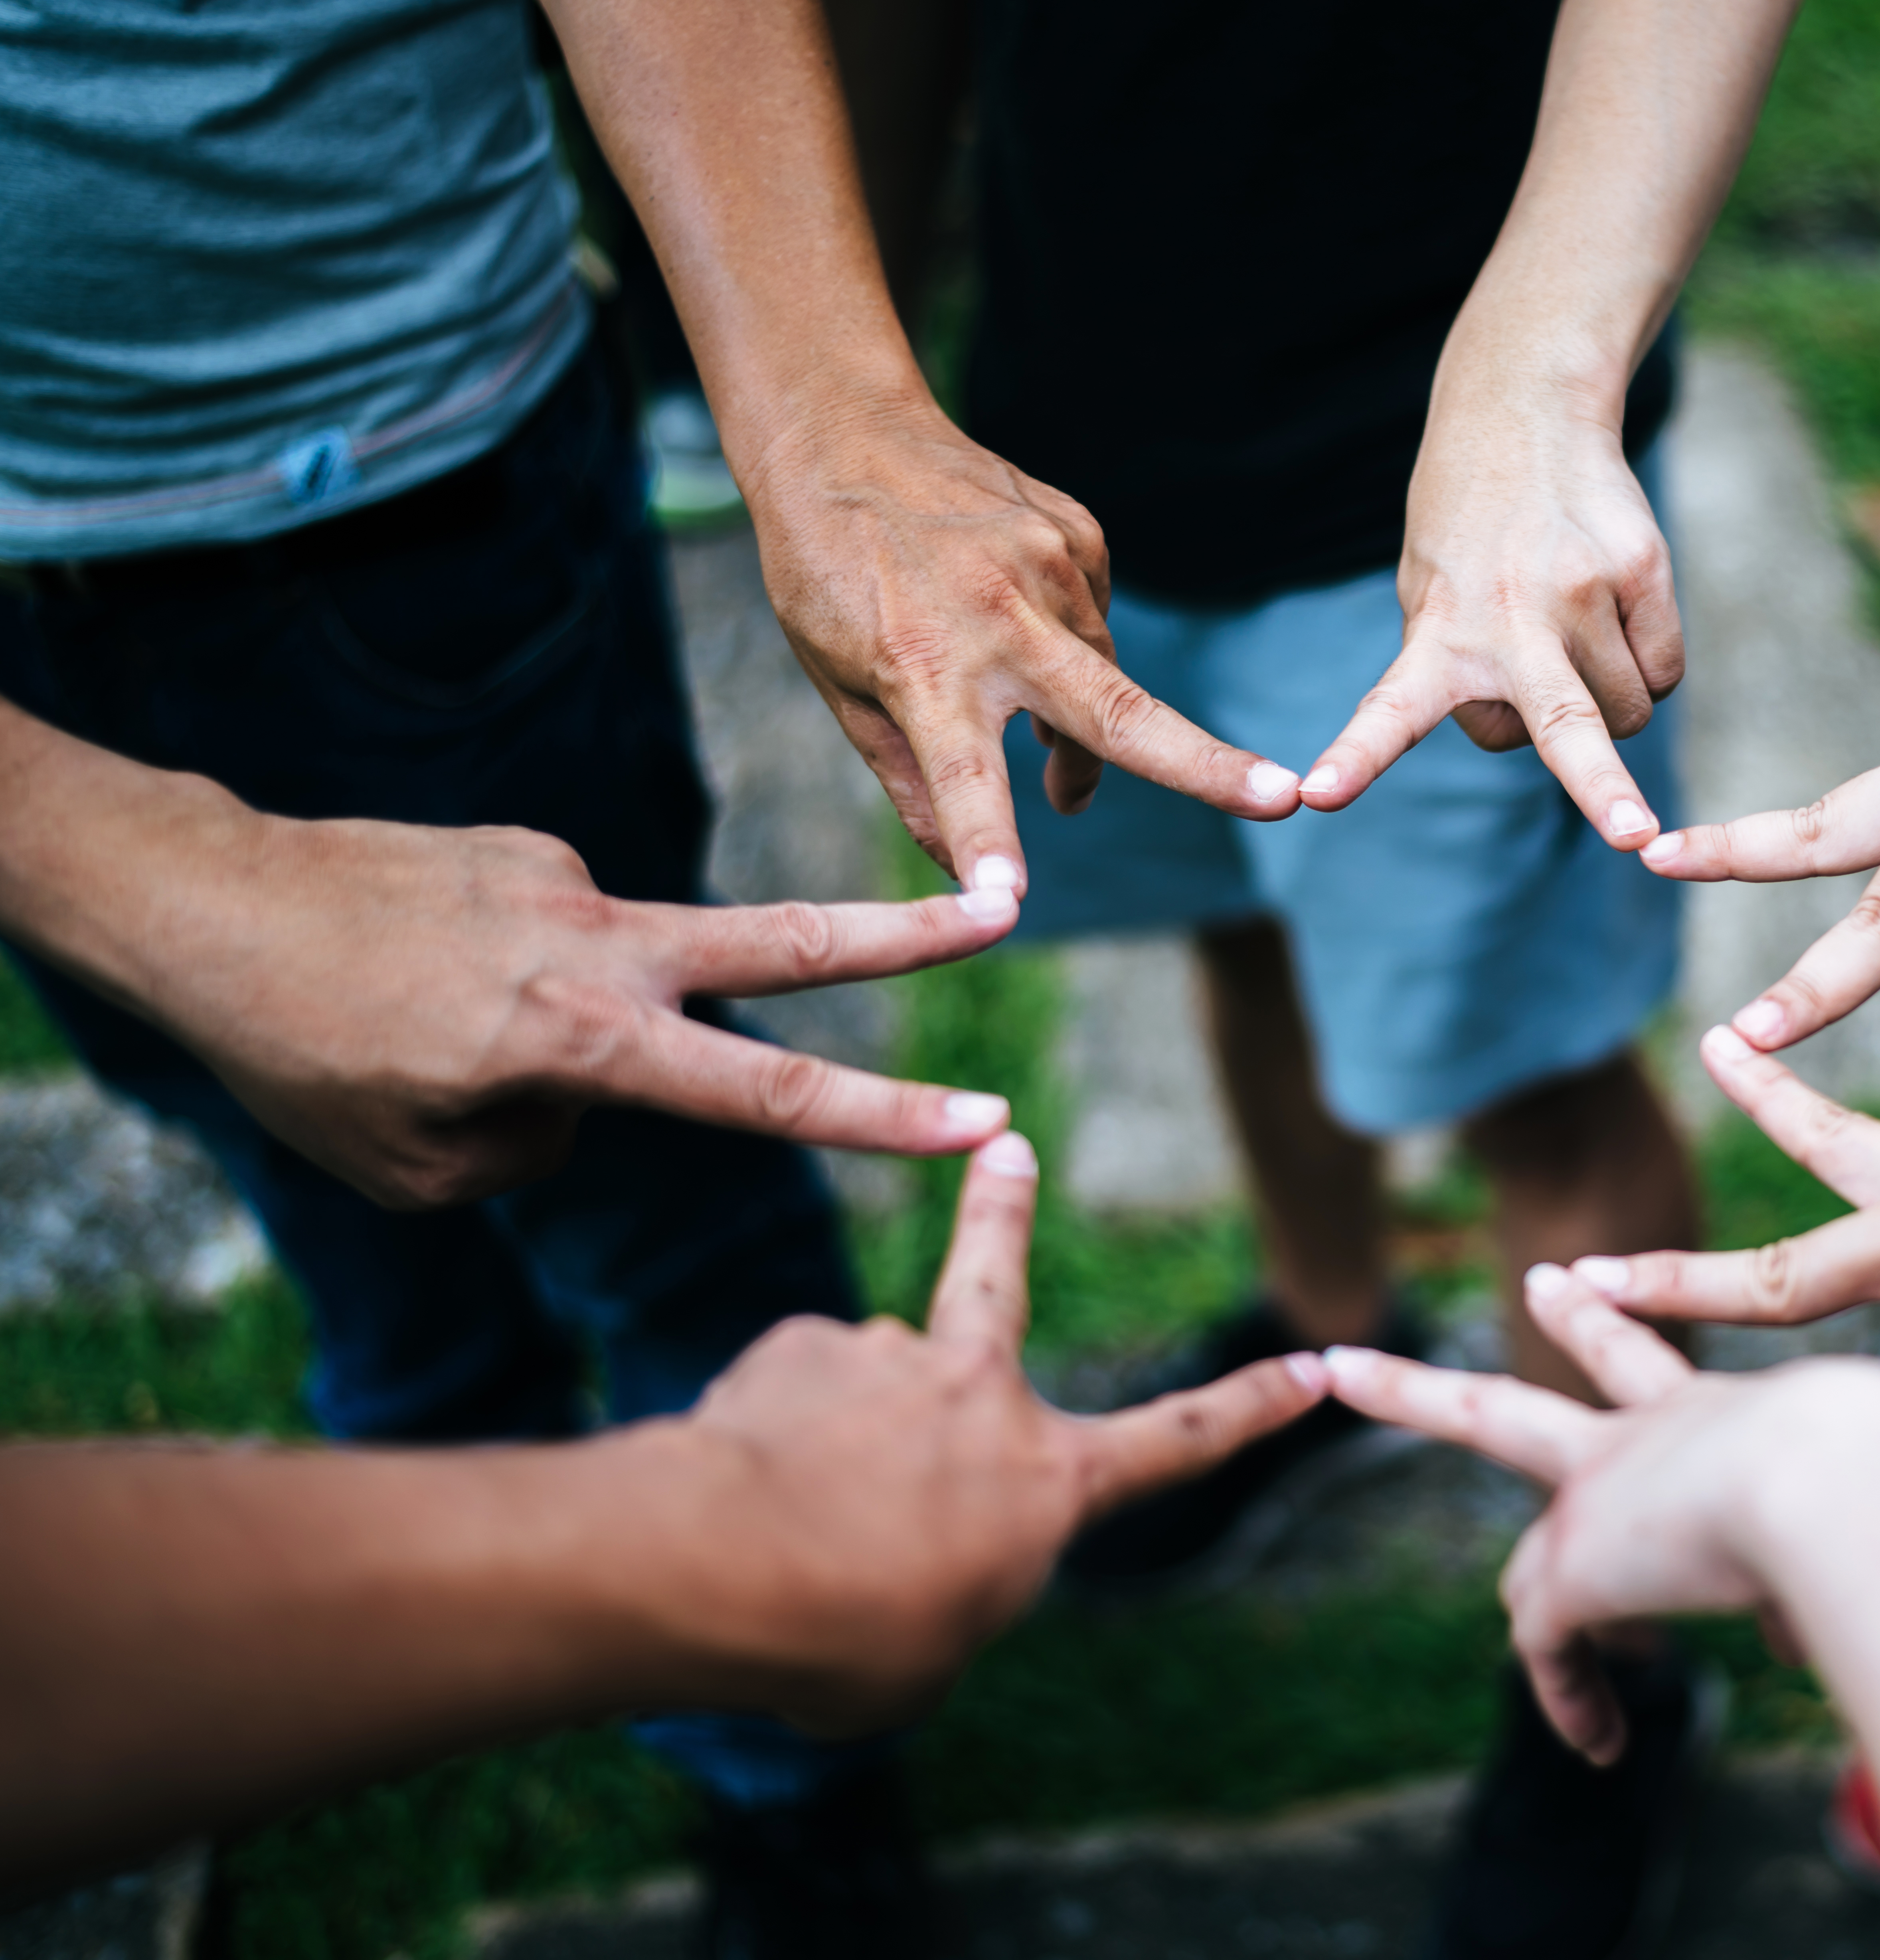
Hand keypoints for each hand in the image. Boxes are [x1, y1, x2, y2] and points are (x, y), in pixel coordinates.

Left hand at [139, 808, 1017, 1208]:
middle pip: (790, 943)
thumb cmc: (307, 1056)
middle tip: (1002, 909)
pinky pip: (556, 940)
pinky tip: (427, 970)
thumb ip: (541, 1147)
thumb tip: (587, 1098)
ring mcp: (569, 878)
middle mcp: (597, 947)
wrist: (210, 905)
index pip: (769, 1093)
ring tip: (421, 1018)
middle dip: (907, 933)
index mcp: (578, 1043)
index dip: (889, 1119)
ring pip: (621, 978)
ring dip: (561, 1021)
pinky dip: (511, 976)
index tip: (987, 1124)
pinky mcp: (533, 845)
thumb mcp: (422, 1167)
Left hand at [657, 1132, 1328, 1735]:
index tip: (1314, 1366)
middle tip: (1006, 1145)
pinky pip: (781, 1401)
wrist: (724, 1568)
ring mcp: (888, 1355)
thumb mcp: (927, 1652)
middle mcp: (980, 1394)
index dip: (1255, 1409)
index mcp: (1047, 1482)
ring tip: (777, 1509)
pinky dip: (762, 1440)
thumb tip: (899, 1537)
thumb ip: (944, 1586)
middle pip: (1000, 1276)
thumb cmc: (843, 1636)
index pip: (1179, 1442)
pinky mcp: (797, 1345)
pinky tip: (732, 1485)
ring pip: (862, 1390)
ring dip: (827, 1436)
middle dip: (1007, 1206)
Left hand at [747, 394, 1303, 897]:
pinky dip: (1070, 642)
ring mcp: (1049, 565)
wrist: (841, 428)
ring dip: (1086, 721)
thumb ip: (908, 778)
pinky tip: (1018, 618)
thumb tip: (963, 873)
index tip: (1003, 906)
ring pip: (1106, 676)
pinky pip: (1095, 617)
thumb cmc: (825, 571)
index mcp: (923, 667)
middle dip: (1206, 765)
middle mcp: (998, 616)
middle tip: (1283, 800)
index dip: (987, 844)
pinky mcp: (1078, 532)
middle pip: (1117, 711)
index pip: (960, 777)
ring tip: (1039, 732)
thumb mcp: (841, 684)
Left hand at [1301, 380, 1678, 847]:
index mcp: (1439, 632)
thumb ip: (1452, 672)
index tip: (1316, 795)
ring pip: (1624, 714)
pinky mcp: (1642, 569)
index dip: (1357, 758)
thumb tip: (1530, 738)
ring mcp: (1583, 592)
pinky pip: (1664, 670)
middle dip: (1602, 792)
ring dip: (1607, 703)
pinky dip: (1646, 664)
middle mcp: (1511, 618)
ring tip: (1575, 637)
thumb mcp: (1426, 592)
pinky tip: (1615, 614)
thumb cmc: (1470, 531)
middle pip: (1565, 724)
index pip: (1388, 709)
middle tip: (1633, 836)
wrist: (1527, 414)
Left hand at [1323, 1271, 1879, 1762]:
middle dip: (1442, 1376)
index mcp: (1722, 1418)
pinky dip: (1570, 1699)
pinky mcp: (1577, 1565)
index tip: (1572, 1291)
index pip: (1652, 1372)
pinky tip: (1599, 1743)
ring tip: (1354, 1373)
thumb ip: (1823, 1563)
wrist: (1857, 1481)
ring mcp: (1600, 1488)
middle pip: (1519, 1398)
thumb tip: (1803, 1633)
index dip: (1611, 1332)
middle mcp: (1648, 1436)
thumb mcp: (1870, 1519)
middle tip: (1376, 1338)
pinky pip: (1546, 1645)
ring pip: (1484, 1443)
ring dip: (1415, 1396)